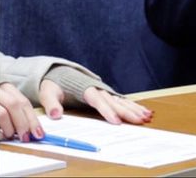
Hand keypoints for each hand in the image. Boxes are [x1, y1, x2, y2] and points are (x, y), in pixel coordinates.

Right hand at [0, 82, 41, 141]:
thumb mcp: (5, 101)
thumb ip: (18, 112)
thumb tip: (33, 129)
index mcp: (6, 87)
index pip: (23, 102)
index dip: (32, 119)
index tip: (38, 133)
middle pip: (14, 105)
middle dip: (22, 124)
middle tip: (25, 137)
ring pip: (2, 114)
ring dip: (9, 128)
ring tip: (9, 135)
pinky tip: (0, 136)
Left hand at [38, 79, 152, 124]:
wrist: (58, 74)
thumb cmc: (53, 84)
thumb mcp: (47, 92)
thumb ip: (51, 103)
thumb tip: (55, 114)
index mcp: (84, 88)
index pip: (97, 100)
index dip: (107, 110)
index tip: (116, 121)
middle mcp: (97, 88)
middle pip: (114, 101)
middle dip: (127, 111)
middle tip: (140, 121)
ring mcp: (103, 91)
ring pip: (121, 100)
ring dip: (134, 108)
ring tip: (147, 117)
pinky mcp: (106, 95)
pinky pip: (122, 101)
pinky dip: (133, 106)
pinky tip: (145, 112)